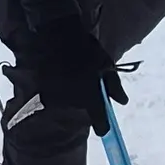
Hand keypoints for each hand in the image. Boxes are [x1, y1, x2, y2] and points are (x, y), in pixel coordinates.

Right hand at [25, 12, 127, 133]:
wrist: (55, 36)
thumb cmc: (85, 49)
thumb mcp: (106, 64)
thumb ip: (115, 86)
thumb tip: (123, 102)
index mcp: (90, 97)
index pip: (100, 123)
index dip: (103, 126)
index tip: (104, 129)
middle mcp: (72, 102)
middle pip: (82, 110)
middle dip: (85, 100)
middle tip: (86, 81)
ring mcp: (56, 98)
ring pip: (68, 103)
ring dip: (71, 93)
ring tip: (72, 74)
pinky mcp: (41, 92)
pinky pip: (54, 96)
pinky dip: (59, 89)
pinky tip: (61, 74)